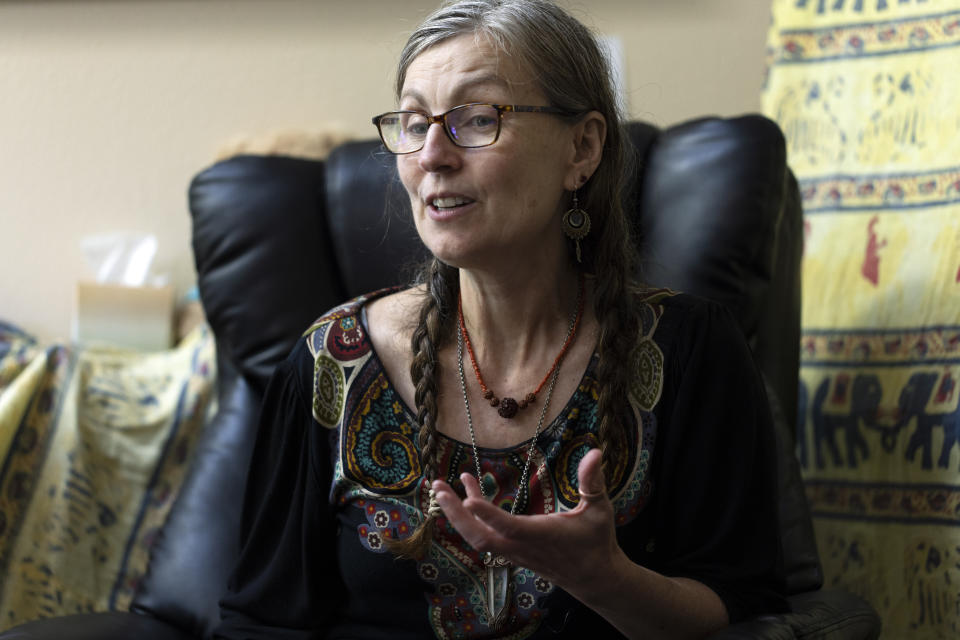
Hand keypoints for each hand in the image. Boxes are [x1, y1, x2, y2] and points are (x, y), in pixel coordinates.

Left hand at [431, 448, 624, 596]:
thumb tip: (595, 452)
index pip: (509, 526)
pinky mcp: (511, 552)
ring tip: (442, 488)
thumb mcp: (600, 509)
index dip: (487, 514)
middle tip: (437, 488)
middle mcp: (521, 546)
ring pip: (477, 538)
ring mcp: (513, 552)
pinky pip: (484, 537)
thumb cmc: (597, 542)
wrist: (594, 579)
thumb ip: (593, 481)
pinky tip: (469, 496)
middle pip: (479, 536)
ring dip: (457, 515)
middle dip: (455, 514)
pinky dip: (470, 519)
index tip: (466, 498)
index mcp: (540, 535)